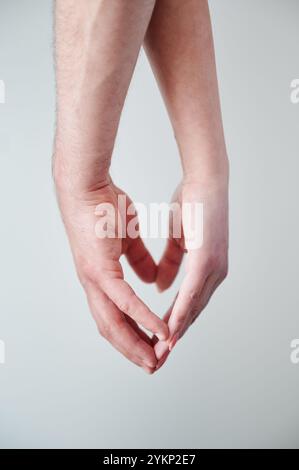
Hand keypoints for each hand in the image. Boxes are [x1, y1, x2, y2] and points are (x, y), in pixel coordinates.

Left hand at [56, 177, 168, 373]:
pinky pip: (125, 301)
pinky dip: (143, 318)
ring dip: (138, 343)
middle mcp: (95, 284)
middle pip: (112, 329)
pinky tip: (160, 331)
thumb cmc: (107, 208)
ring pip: (116, 322)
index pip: (116, 316)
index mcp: (101, 278)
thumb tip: (149, 280)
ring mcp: (95, 279)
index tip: (153, 347)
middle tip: (155, 366)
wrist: (88, 185)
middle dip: (134, 351)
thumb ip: (139, 262)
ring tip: (158, 358)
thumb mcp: (129, 240)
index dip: (133, 335)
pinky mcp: (101, 269)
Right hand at [154, 176, 228, 366]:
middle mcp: (213, 275)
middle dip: (170, 341)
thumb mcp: (176, 240)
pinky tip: (169, 330)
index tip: (151, 344)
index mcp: (204, 270)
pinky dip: (180, 313)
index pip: (186, 306)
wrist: (204, 179)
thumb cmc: (191, 205)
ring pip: (192, 310)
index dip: (168, 327)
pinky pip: (193, 292)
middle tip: (154, 361)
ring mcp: (214, 268)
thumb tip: (161, 287)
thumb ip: (170, 264)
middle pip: (190, 316)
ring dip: (174, 334)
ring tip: (159, 354)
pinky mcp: (209, 259)